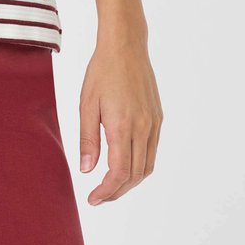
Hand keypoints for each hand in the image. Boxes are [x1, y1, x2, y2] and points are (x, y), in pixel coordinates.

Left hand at [78, 35, 162, 204]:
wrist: (125, 46)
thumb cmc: (102, 70)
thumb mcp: (86, 103)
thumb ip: (87, 139)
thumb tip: (87, 170)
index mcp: (122, 125)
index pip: (119, 173)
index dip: (106, 191)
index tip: (93, 199)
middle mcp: (143, 128)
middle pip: (135, 175)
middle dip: (117, 191)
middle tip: (99, 197)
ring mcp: (153, 123)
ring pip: (147, 166)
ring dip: (130, 182)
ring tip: (111, 185)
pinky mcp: (158, 118)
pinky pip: (152, 151)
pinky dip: (140, 166)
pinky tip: (125, 163)